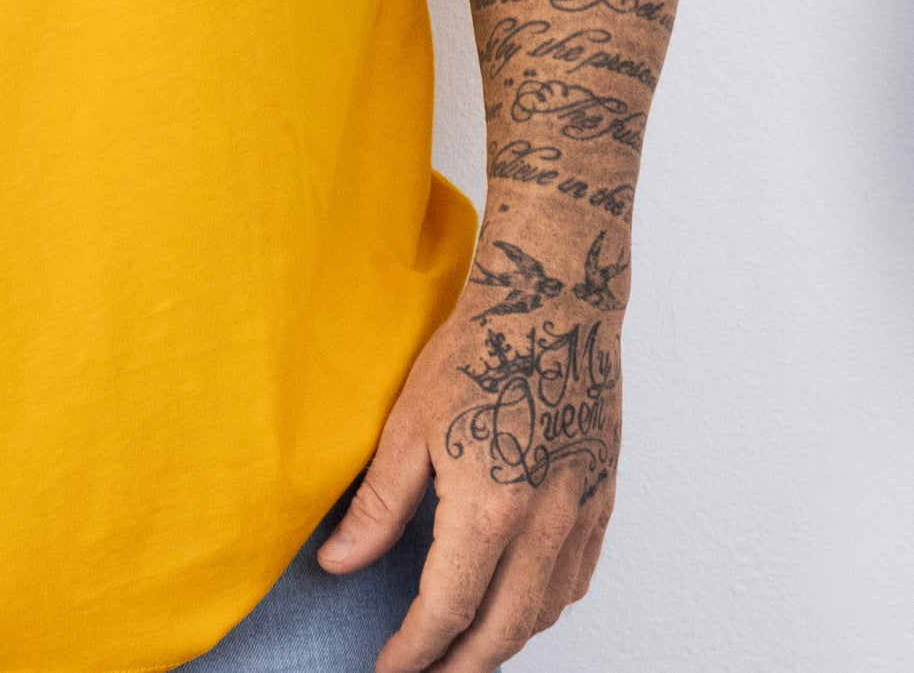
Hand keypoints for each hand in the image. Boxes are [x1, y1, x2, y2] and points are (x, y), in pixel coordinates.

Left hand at [317, 237, 623, 670]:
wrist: (554, 304)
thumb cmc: (478, 351)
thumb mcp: (407, 424)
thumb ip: (378, 504)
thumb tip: (339, 562)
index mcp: (490, 510)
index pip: (446, 612)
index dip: (413, 652)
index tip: (387, 670)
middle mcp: (544, 525)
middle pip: (501, 631)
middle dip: (459, 668)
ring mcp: (580, 515)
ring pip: (543, 613)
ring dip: (502, 643)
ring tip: (462, 652)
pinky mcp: (600, 499)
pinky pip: (576, 581)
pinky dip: (543, 608)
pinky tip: (518, 607)